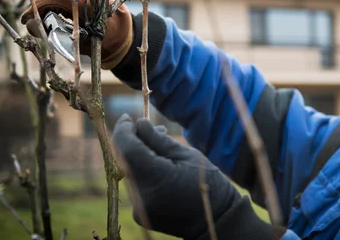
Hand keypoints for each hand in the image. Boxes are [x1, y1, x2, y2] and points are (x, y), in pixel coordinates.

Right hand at [20, 0, 132, 68]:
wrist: (122, 31)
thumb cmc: (103, 41)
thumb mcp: (77, 43)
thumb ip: (52, 34)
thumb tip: (29, 26)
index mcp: (85, 3)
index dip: (35, 8)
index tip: (25, 20)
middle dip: (39, 2)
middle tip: (34, 19)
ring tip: (42, 13)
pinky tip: (52, 6)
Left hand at [112, 115, 240, 239]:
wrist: (216, 221)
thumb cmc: (208, 183)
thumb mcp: (188, 155)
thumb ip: (159, 140)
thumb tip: (138, 123)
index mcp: (157, 178)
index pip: (128, 148)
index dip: (123, 130)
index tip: (126, 117)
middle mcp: (143, 196)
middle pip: (127, 160)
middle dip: (135, 141)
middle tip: (155, 131)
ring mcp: (140, 208)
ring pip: (131, 172)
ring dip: (140, 157)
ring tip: (162, 147)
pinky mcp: (141, 215)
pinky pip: (137, 186)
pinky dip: (144, 173)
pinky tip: (161, 167)